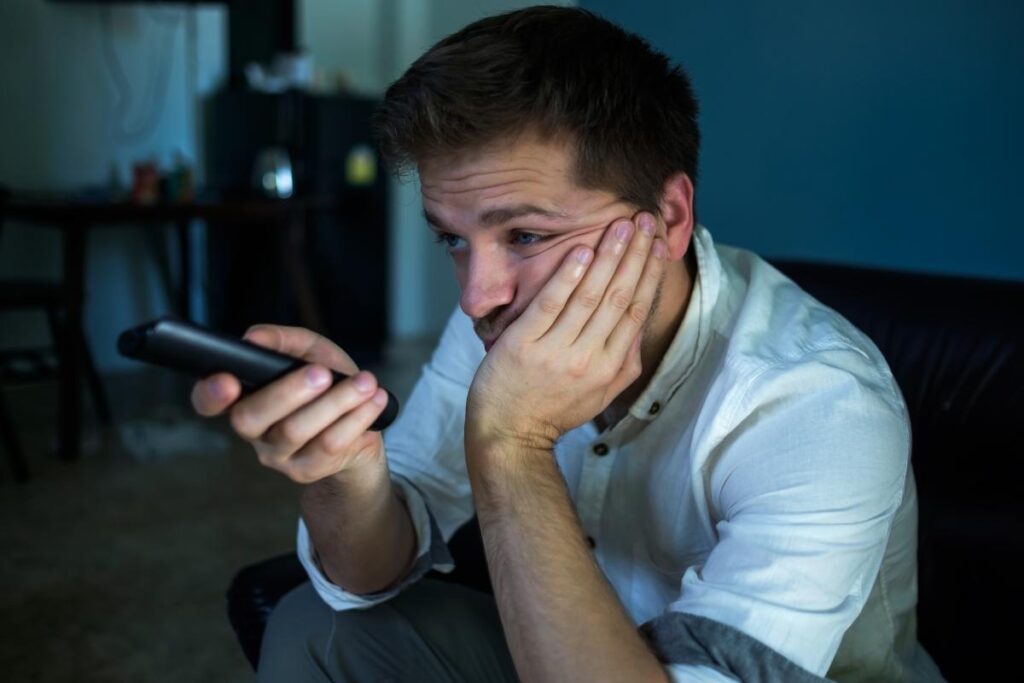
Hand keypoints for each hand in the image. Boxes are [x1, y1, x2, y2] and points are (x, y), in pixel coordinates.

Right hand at [190, 325, 389, 483]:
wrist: (359, 428)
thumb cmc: (326, 385)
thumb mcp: (310, 353)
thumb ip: (284, 341)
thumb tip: (254, 337)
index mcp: (244, 397)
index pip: (207, 401)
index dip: (210, 393)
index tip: (228, 380)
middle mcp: (252, 430)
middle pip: (251, 418)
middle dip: (287, 392)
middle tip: (322, 373)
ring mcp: (276, 455)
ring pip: (296, 431)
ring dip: (336, 402)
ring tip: (365, 382)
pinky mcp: (305, 470)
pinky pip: (329, 445)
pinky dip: (356, 418)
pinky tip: (374, 400)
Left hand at [466, 212, 666, 452]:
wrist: (511, 434)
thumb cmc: (555, 409)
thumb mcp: (602, 392)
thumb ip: (624, 357)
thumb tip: (640, 317)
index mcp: (612, 367)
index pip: (637, 310)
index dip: (649, 273)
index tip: (657, 243)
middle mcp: (590, 359)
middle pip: (620, 297)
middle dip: (634, 254)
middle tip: (642, 220)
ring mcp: (557, 352)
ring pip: (591, 297)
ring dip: (608, 256)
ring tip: (619, 226)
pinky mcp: (525, 346)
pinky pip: (551, 305)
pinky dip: (568, 277)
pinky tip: (581, 251)